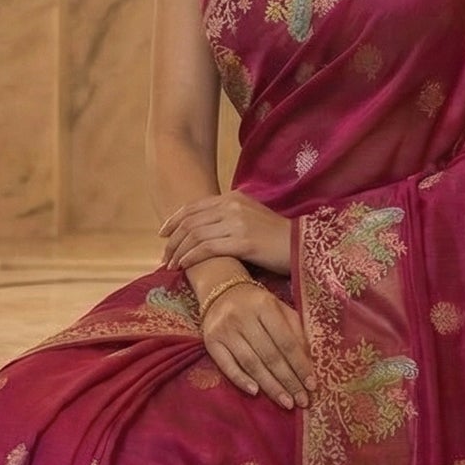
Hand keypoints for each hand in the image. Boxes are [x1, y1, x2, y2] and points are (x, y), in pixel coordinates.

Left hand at [160, 193, 292, 276]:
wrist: (302, 246)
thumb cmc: (277, 238)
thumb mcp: (251, 217)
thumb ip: (228, 217)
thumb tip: (204, 230)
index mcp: (233, 198)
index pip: (194, 207)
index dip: (174, 221)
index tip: (162, 235)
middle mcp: (232, 206)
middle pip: (191, 221)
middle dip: (172, 240)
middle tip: (164, 255)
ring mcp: (238, 223)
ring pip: (195, 235)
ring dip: (179, 251)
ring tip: (171, 264)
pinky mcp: (243, 242)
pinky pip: (207, 248)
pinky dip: (191, 257)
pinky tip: (184, 266)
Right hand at [201, 281, 315, 408]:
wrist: (220, 290)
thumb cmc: (257, 304)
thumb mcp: (279, 308)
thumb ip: (295, 330)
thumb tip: (309, 362)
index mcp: (265, 306)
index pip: (286, 341)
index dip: (300, 365)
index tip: (312, 385)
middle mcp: (243, 317)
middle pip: (270, 355)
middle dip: (288, 381)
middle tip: (302, 401)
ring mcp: (225, 330)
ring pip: (251, 363)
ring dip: (270, 386)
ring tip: (286, 402)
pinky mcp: (210, 341)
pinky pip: (227, 365)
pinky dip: (241, 380)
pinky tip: (256, 392)